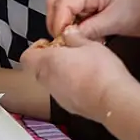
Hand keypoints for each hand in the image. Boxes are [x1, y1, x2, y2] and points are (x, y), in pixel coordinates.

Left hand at [21, 27, 135, 121]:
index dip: (35, 49)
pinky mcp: (69, 106)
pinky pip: (63, 93)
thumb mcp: (90, 45)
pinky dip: (70, 87)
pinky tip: (87, 81)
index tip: (49, 44)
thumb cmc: (100, 72)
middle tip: (66, 53)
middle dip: (49, 60)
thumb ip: (75, 37)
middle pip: (38, 69)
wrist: (113, 101)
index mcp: (47, 62)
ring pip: (51, 81)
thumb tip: (68, 32)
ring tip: (79, 66)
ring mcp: (57, 96)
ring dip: (59, 74)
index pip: (26, 57)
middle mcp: (48, 81)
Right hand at [45, 0, 139, 39]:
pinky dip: (77, 25)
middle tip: (63, 42)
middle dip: (57, 22)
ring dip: (67, 24)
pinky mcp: (95, 4)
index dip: (58, 23)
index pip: (62, 3)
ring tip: (76, 41)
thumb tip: (68, 37)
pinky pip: (77, 13)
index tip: (61, 42)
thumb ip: (90, 29)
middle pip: (58, 1)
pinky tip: (87, 37)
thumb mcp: (116, 21)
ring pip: (66, 8)